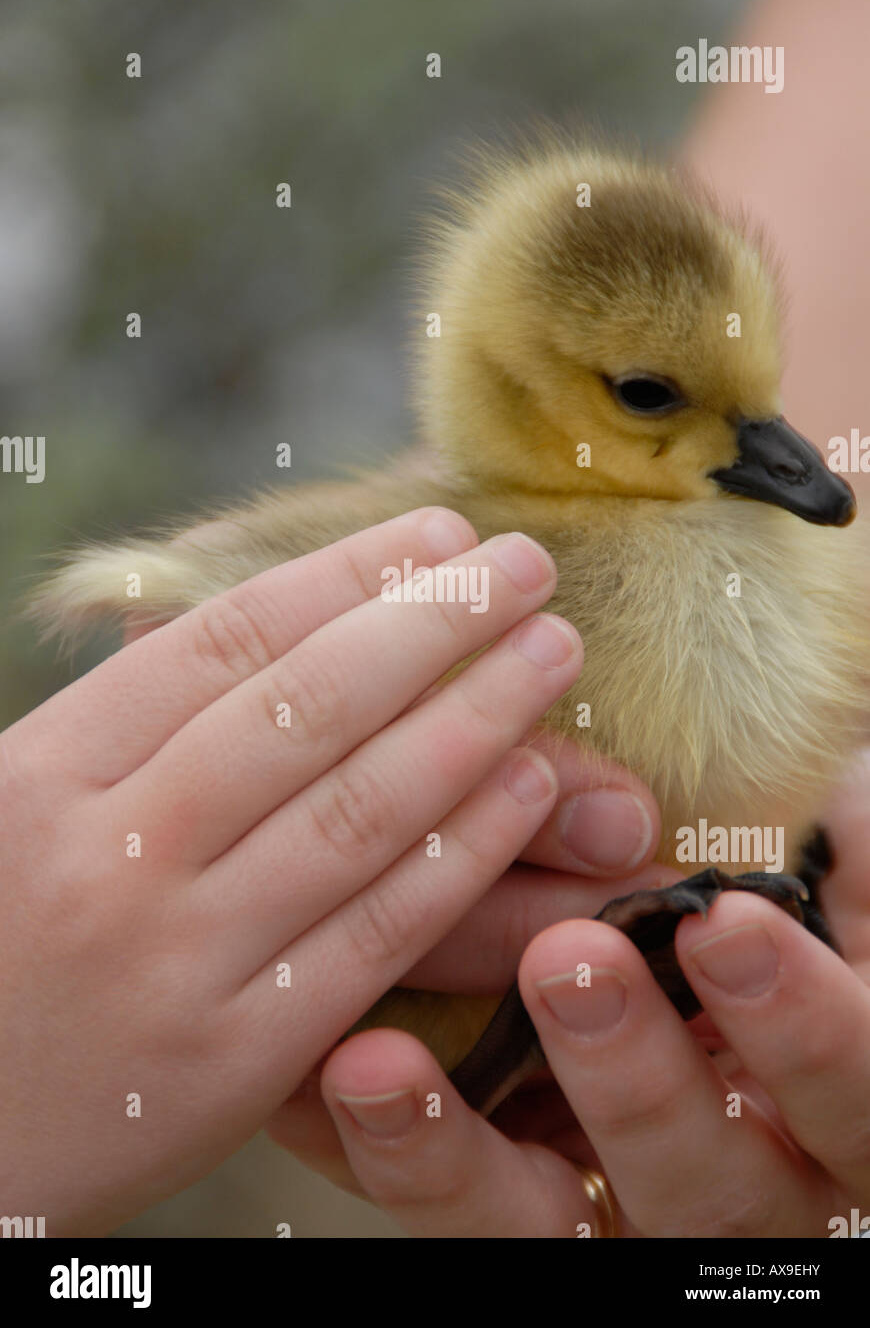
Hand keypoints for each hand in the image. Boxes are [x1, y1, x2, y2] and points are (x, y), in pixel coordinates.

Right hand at [1, 507, 589, 1233]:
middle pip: (308, 708)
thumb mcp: (20, 809)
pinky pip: (375, 935)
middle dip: (435, 622)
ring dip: (474, 718)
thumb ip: (130, 723)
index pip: (224, 641)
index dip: (348, 575)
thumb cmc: (2, 939)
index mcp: (45, 774)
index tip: (440, 536)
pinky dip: (464, 852)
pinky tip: (528, 784)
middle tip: (527, 567)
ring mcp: (177, 961)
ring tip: (551, 652)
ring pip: (358, 811)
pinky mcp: (235, 1060)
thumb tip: (274, 614)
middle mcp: (114, 856)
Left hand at [269, 754, 869, 1237]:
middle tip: (565, 959)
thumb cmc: (782, 978)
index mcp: (832, 1110)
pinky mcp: (513, 1220)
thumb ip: (849, 883)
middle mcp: (739, 1191)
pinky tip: (329, 1078)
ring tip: (379, 1063)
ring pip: (548, 1231)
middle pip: (705, 1184)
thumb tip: (855, 798)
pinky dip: (391, 1155)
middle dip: (634, 1077)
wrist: (670, 1034)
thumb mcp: (829, 936)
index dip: (798, 1023)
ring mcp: (618, 1222)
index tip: (726, 923)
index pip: (849, 1091)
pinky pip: (455, 1219)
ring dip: (461, 1150)